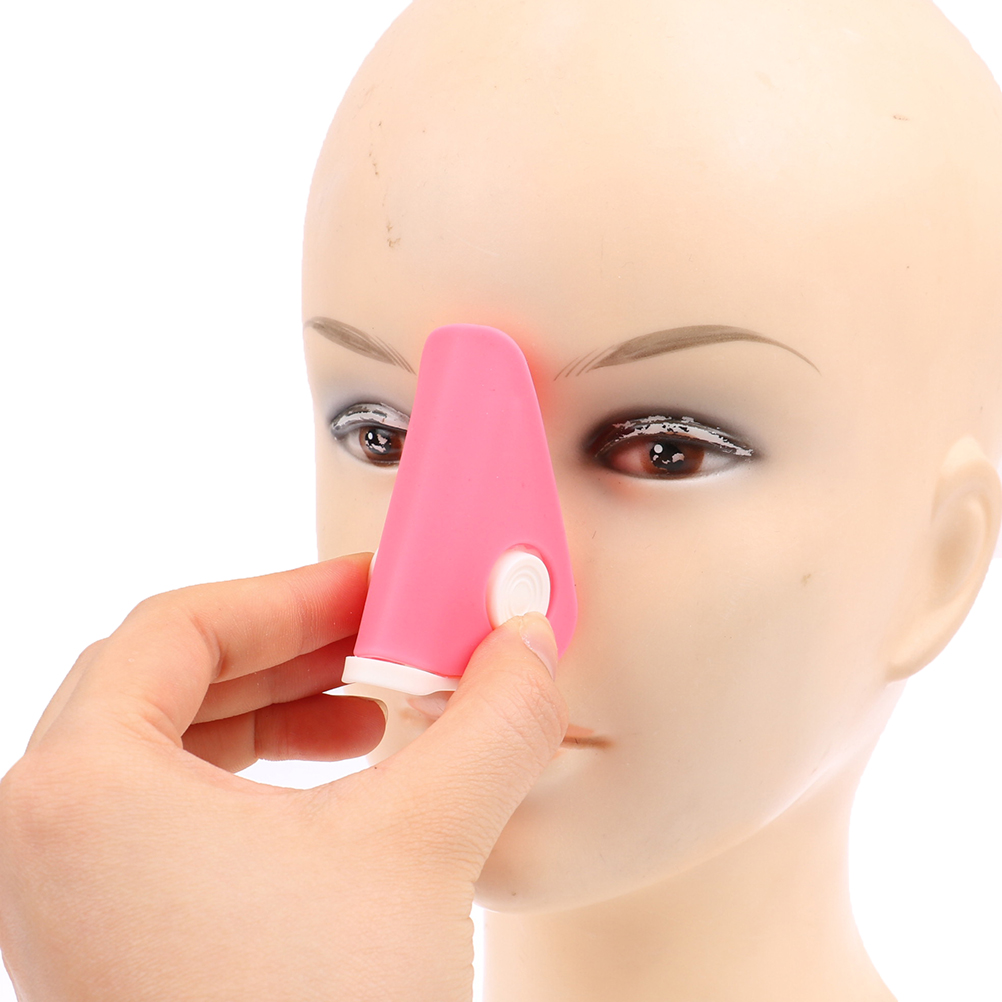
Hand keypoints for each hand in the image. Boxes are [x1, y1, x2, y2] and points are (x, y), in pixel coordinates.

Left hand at [0, 554, 566, 1000]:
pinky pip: (166, 807)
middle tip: (382, 634)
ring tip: (372, 707)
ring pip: (166, 741)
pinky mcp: (105, 939)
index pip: (181, 625)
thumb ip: (490, 718)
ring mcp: (67, 893)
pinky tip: (338, 783)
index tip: (373, 584)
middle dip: (293, 647)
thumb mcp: (420, 847)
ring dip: (278, 707)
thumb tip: (527, 632)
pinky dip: (254, 773)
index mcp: (77, 791)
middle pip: (168, 676)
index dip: (293, 590)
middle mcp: (44, 837)